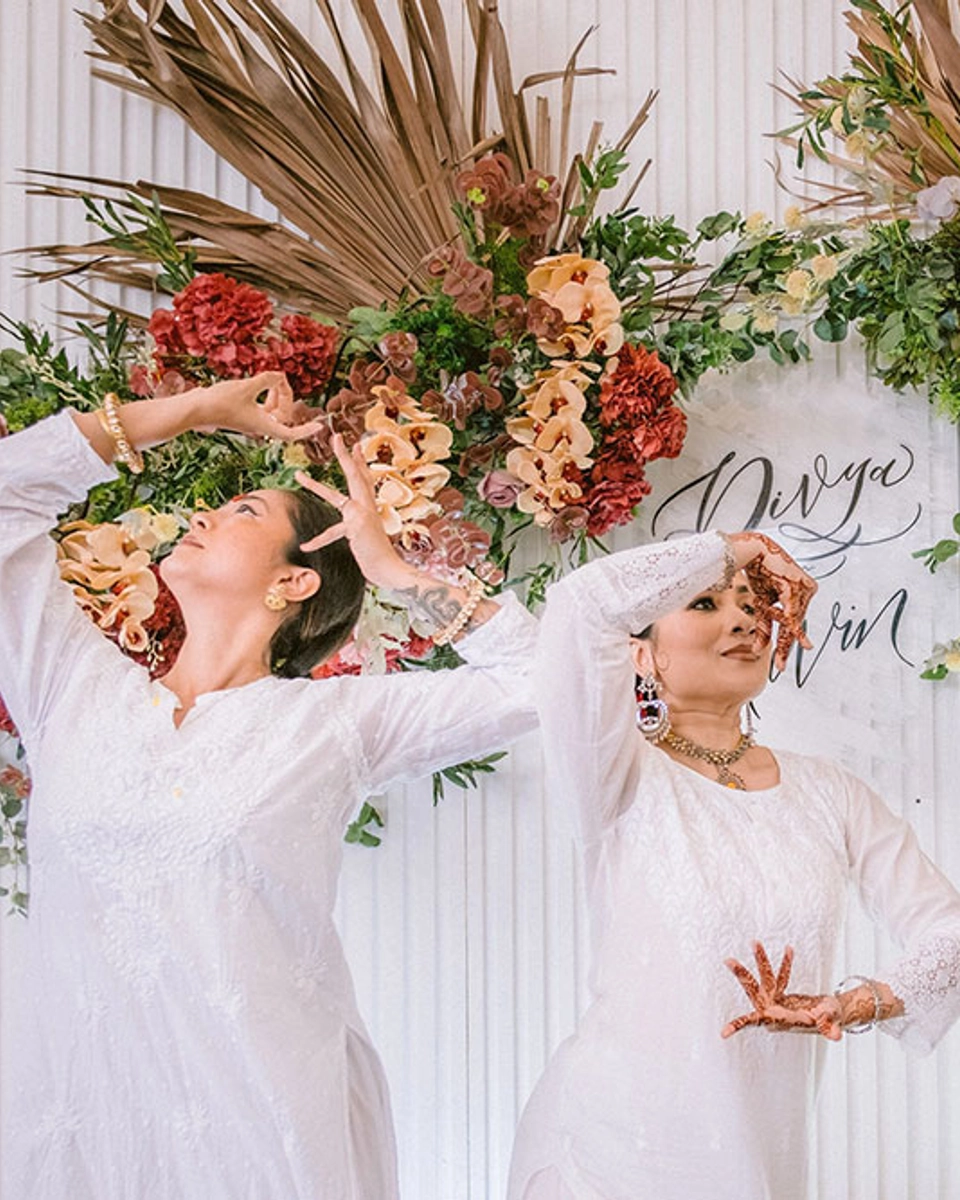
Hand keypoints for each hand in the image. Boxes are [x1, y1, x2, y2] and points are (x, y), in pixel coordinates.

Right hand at [188, 372, 325, 441]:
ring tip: (271, 378)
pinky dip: (265, 393)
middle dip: (286, 396)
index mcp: (264, 425)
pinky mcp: (243, 412)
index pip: (292, 433)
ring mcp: (251, 420)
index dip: (307, 430)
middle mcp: (260, 425)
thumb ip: (267, 379)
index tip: (320, 426)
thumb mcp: (247, 387)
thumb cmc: (220, 402)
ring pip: (274, 409)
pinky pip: (263, 405)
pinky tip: (261, 381)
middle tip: (280, 379)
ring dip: (276, 393)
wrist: (195, 408)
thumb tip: (279, 375)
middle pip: (284, 415)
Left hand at [295, 434, 413, 588]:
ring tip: (297, 475)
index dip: (359, 461)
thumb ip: (358, 525)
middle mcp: (367, 506)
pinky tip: (305, 546)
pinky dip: (318, 541)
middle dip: (345, 456)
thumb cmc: (377, 554)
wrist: (389, 568)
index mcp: (369, 506)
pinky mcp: (354, 529)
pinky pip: (331, 534)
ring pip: (334, 497)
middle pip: (354, 476)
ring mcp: (361, 516)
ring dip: (314, 486)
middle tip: (336, 438)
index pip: (364, 478)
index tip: (355, 445)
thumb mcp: (367, 534)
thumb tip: (351, 523)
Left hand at [720, 942, 842, 1040]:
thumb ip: (829, 1027)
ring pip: (764, 978)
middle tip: (728, 960)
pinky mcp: (781, 993)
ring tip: (755, 942)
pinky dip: (786, 964)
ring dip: (761, 960)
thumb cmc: (829, 1022)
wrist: (830, 1018)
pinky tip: (789, 949)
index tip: (722, 1033)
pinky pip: (782, 976)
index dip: (739, 1025)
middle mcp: (773, 1010)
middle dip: (742, 975)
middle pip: (753, 991)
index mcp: (779, 1020)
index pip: (756, 1021)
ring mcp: (776, 1000)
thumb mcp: (830, 1022)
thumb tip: (836, 1035)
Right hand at [727, 532, 816, 670]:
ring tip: (780, 658)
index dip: (786, 643)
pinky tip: (788, 631)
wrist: (754, 549)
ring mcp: (805, 588)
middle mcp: (806, 591)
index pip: (791, 624)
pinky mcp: (798, 584)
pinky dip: (788, 620)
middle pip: (794, 624)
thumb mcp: (761, 604)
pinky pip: (791, 608)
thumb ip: (764, 625)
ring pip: (792, 619)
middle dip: (786, 646)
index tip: (781, 663)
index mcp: (799, 596)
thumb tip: (758, 649)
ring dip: (781, 635)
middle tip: (781, 667)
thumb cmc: (758, 572)